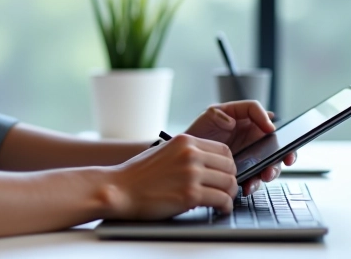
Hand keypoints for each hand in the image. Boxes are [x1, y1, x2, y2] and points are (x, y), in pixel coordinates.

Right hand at [105, 134, 237, 218]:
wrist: (119, 189)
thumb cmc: (138, 175)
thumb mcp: (165, 152)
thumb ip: (187, 154)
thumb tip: (209, 164)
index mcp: (185, 141)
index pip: (223, 150)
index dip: (228, 164)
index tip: (224, 174)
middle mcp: (191, 154)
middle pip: (229, 165)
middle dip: (231, 180)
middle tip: (226, 190)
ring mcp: (191, 174)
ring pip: (229, 183)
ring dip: (229, 195)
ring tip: (223, 201)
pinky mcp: (190, 194)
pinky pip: (221, 200)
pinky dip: (224, 207)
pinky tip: (219, 210)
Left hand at [182, 101, 297, 194]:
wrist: (188, 158)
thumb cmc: (198, 134)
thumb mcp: (206, 118)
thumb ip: (218, 115)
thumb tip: (231, 121)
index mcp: (242, 117)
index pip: (258, 111)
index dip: (265, 118)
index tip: (269, 129)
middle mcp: (251, 135)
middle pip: (275, 140)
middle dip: (284, 150)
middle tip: (286, 157)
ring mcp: (251, 153)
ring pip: (270, 161)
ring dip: (271, 169)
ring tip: (265, 175)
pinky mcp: (247, 169)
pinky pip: (256, 177)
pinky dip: (255, 183)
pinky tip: (249, 186)